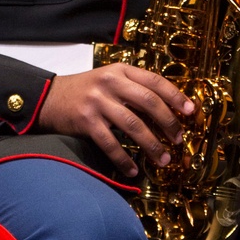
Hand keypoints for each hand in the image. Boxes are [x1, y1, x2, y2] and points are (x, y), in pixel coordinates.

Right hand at [36, 64, 195, 176]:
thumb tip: (166, 110)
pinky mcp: (86, 121)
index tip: (191, 111)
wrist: (47, 97)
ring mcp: (98, 102)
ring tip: (162, 159)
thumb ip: (133, 88)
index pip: (155, 81)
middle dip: (168, 123)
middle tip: (178, 139)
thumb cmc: (85, 91)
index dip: (176, 96)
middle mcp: (110, 83)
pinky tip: (132, 169)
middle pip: (149, 103)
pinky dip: (123, 159)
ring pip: (133, 125)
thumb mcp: (109, 79)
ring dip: (152, 145)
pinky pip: (110, 144)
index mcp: (120, 70)